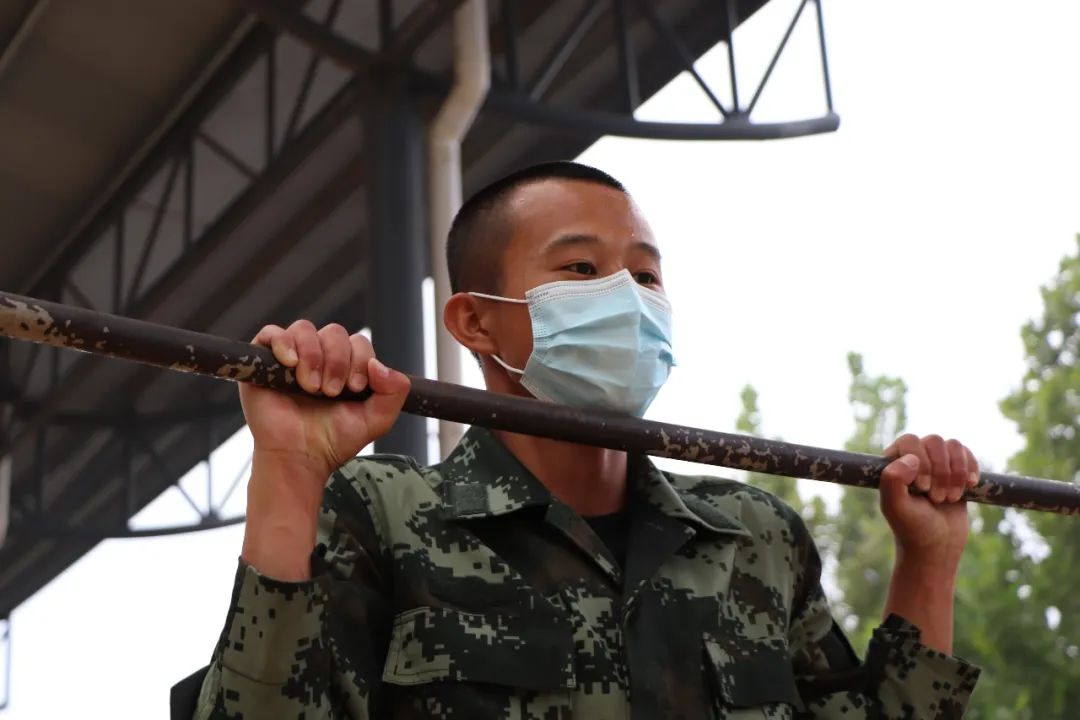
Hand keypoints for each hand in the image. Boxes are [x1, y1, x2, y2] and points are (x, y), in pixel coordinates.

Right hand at [239, 320, 409, 579]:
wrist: (301, 458)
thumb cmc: (335, 441)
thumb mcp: (377, 419)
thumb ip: (394, 392)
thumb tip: (380, 365)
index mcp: (345, 366)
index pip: (358, 342)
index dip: (360, 359)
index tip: (355, 387)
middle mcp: (319, 357)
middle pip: (333, 332)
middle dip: (337, 360)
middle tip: (331, 392)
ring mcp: (291, 358)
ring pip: (304, 328)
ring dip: (313, 355)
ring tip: (311, 387)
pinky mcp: (263, 363)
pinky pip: (271, 334)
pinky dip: (283, 343)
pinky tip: (291, 364)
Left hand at [879, 433, 978, 566]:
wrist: (937, 546)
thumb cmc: (912, 528)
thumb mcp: (895, 507)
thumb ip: (892, 480)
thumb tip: (910, 458)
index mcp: (892, 463)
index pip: (909, 441)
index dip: (921, 462)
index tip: (923, 489)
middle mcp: (912, 458)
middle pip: (933, 441)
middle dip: (940, 471)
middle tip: (936, 498)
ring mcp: (935, 463)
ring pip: (952, 445)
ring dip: (955, 473)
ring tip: (949, 498)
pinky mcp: (955, 470)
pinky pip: (966, 453)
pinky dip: (971, 468)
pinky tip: (969, 486)